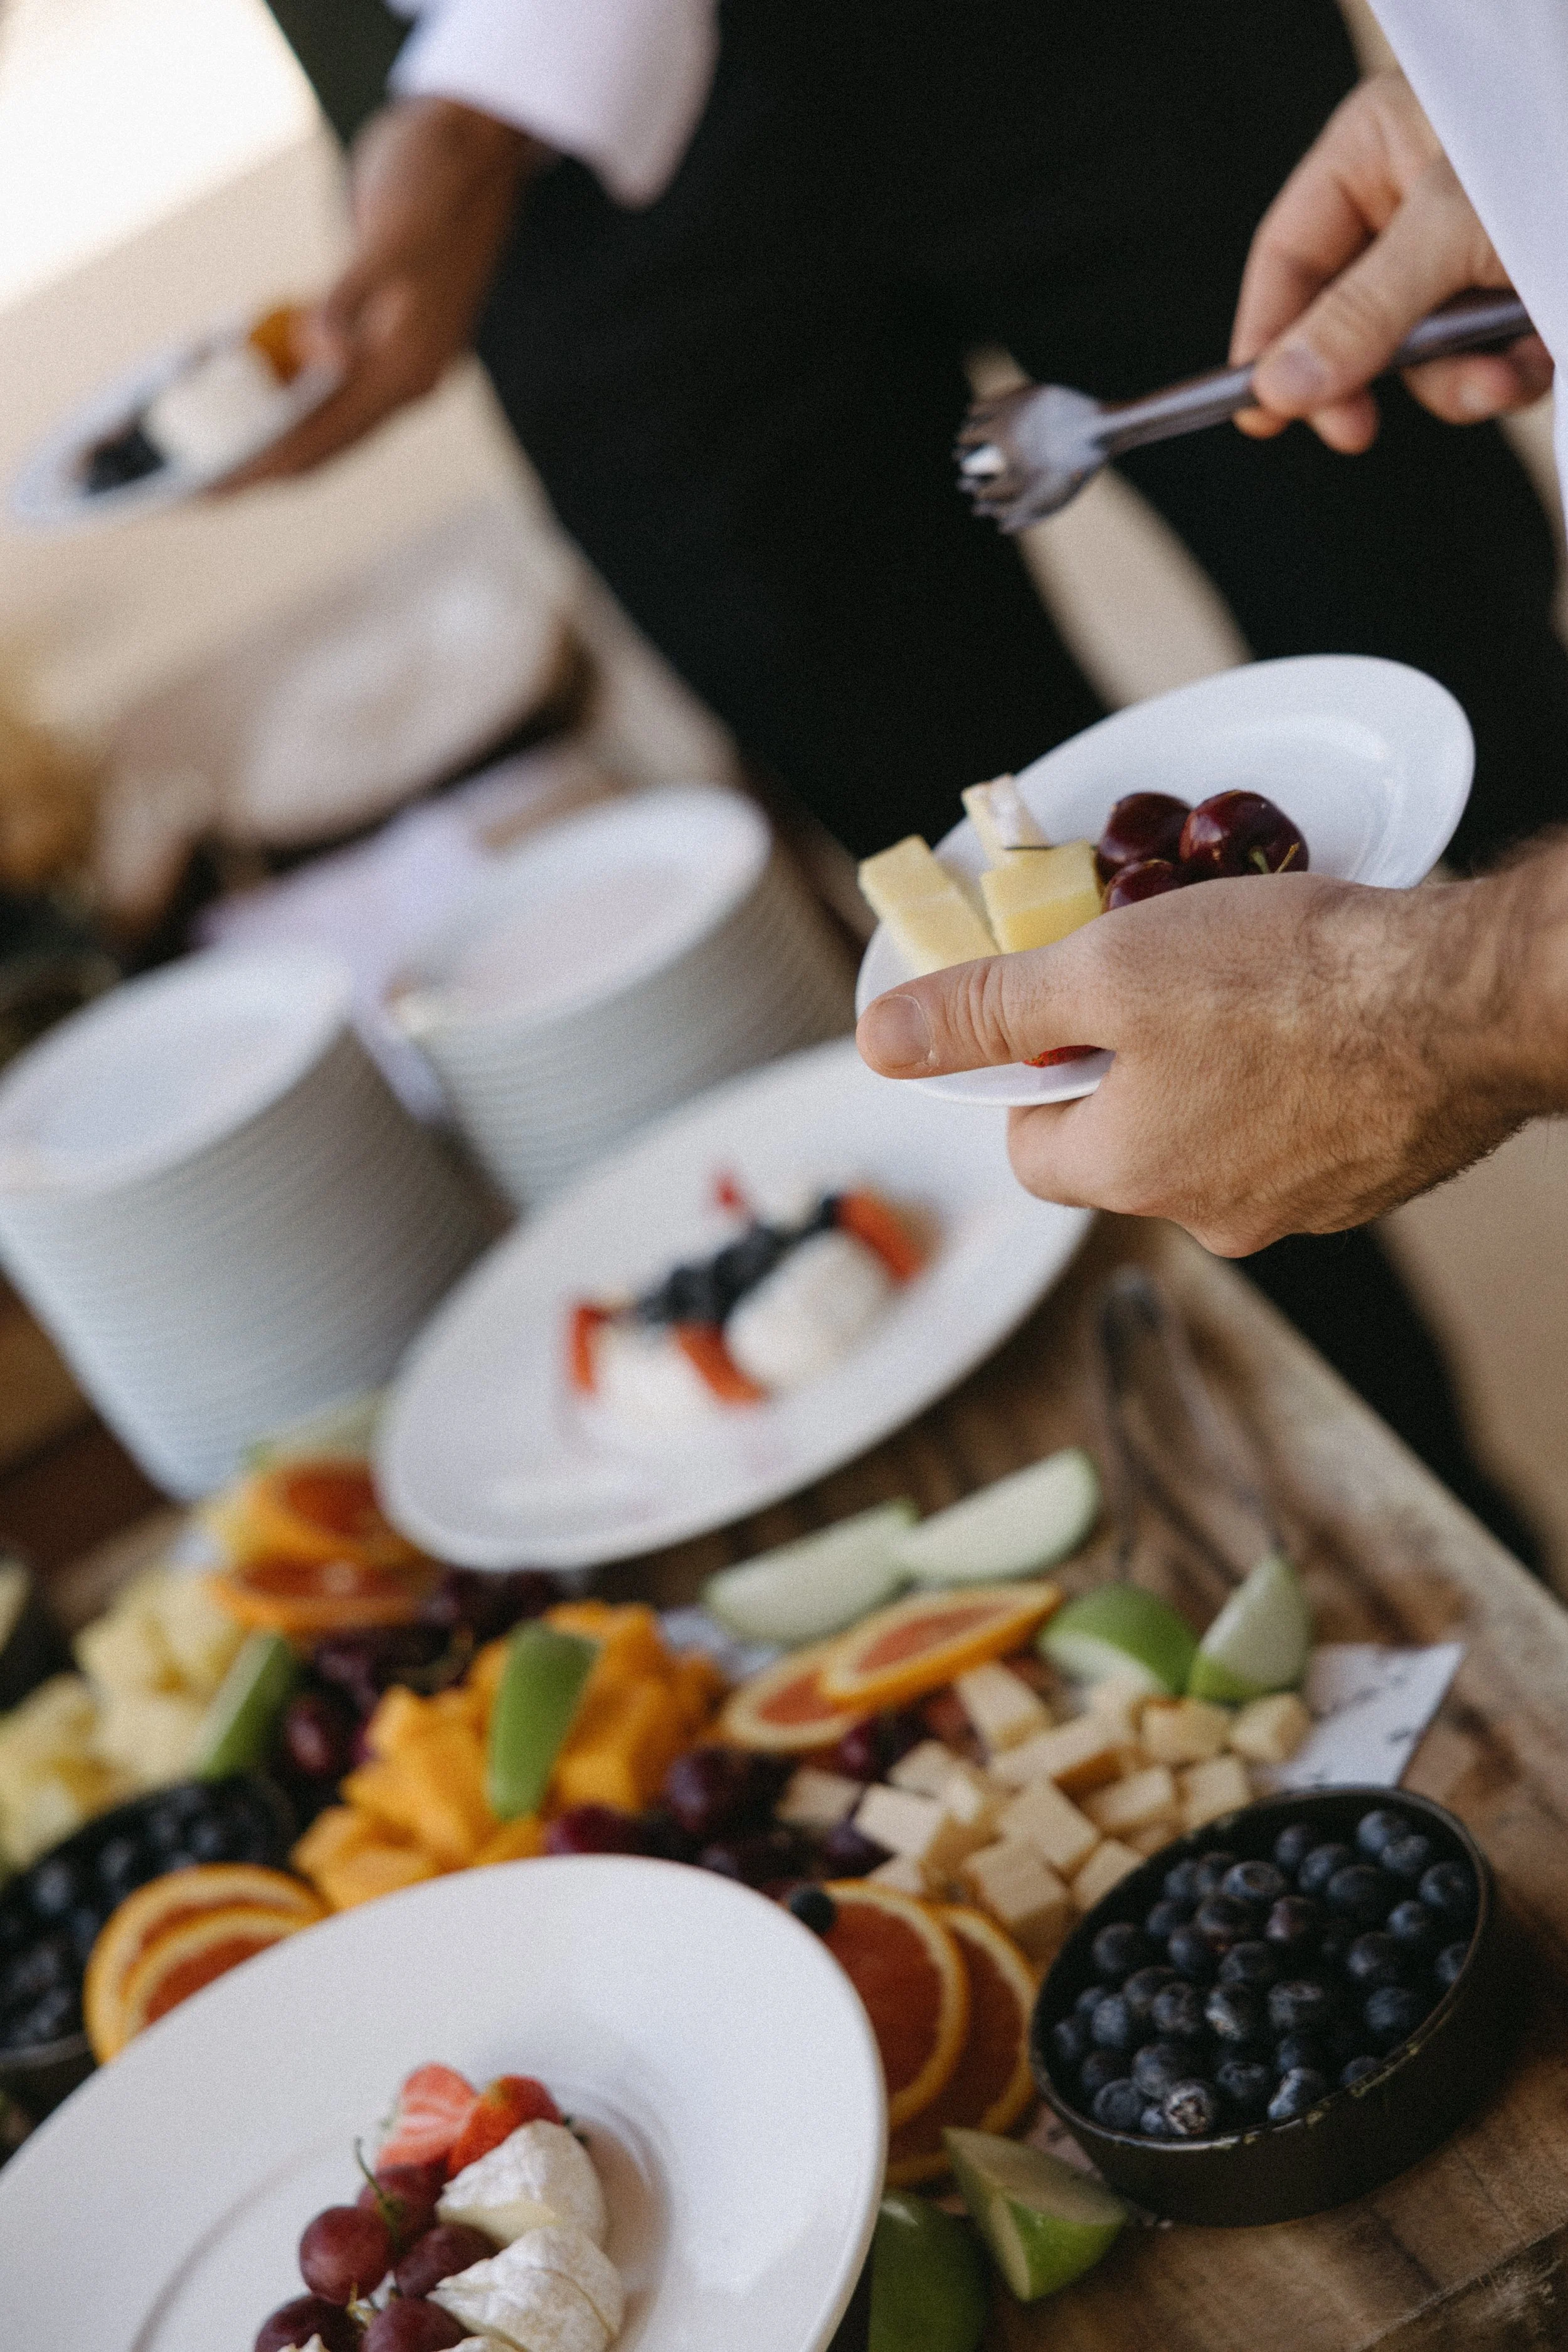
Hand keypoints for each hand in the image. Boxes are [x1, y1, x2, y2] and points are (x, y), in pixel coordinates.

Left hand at [223, 99, 541, 488]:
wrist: (477, 141)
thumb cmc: (436, 176)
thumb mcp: (393, 233)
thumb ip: (351, 297)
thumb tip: (317, 354)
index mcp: (409, 368)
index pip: (324, 441)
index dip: (262, 468)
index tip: (206, 491)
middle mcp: (405, 377)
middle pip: (322, 448)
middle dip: (257, 470)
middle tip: (189, 491)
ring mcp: (395, 358)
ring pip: (324, 422)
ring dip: (268, 439)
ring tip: (206, 457)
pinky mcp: (382, 334)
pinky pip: (326, 383)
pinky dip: (284, 395)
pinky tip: (247, 394)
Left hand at [855, 867, 1557, 1254]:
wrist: (1466, 1001)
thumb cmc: (1283, 980)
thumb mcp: (1101, 972)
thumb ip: (987, 1011)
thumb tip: (879, 1040)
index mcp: (1129, 1175)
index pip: (1031, 1150)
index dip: (1029, 1074)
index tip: (1061, 1012)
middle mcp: (1211, 1216)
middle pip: (1125, 1145)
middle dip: (1126, 1068)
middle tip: (1161, 982)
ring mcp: (1303, 1208)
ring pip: (1217, 1137)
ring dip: (1213, 1074)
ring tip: (1250, 991)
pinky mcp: (1375, 1179)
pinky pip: (1302, 1134)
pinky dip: (1294, 1084)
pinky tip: (1320, 1019)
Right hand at [1231, 70, 1550, 452]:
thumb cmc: (1556, 158)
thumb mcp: (1449, 232)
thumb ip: (1361, 312)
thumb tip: (1278, 388)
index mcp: (1377, 150)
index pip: (1289, 255)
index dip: (1268, 336)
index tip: (1261, 411)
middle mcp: (1413, 202)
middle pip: (1347, 319)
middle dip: (1372, 375)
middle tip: (1354, 431)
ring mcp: (1465, 256)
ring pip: (1418, 355)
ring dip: (1456, 385)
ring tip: (1504, 376)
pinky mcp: (1513, 301)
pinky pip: (1479, 363)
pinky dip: (1504, 377)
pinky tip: (1536, 362)